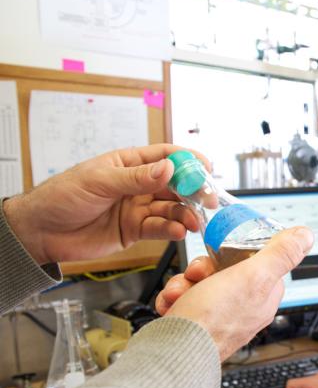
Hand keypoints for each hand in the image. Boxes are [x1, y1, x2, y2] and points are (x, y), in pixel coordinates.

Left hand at [3, 144, 208, 263]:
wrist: (41, 232)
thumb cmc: (61, 197)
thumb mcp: (98, 181)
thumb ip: (136, 178)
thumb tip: (168, 168)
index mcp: (129, 163)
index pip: (165, 156)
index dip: (188, 161)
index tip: (206, 168)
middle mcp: (138, 185)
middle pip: (175, 184)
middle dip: (193, 191)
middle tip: (207, 200)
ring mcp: (138, 208)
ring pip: (171, 208)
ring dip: (185, 214)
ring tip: (192, 221)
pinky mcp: (135, 230)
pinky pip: (160, 228)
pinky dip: (171, 230)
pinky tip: (177, 231)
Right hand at [164, 227, 313, 359]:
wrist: (175, 352)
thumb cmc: (214, 320)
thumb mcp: (253, 276)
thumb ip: (280, 254)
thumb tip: (306, 236)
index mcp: (264, 297)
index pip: (256, 262)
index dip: (237, 253)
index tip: (224, 253)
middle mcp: (244, 309)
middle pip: (224, 270)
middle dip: (204, 268)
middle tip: (199, 275)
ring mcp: (219, 317)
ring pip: (200, 282)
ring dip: (185, 283)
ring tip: (182, 293)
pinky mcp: (196, 323)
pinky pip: (184, 299)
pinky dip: (174, 298)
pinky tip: (173, 304)